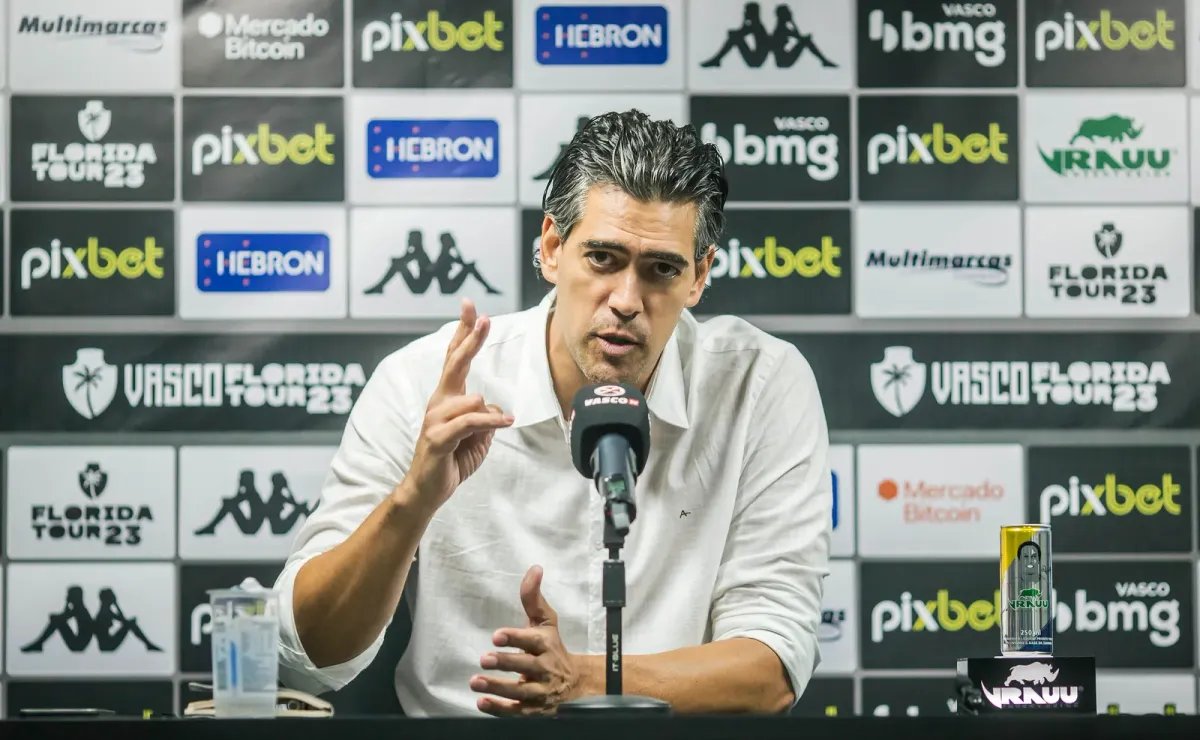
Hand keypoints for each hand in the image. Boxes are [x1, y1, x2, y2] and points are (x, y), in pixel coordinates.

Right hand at [398, 299, 513, 511]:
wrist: (427, 490)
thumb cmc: (452, 459)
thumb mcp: (478, 437)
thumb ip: (486, 418)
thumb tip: (494, 407)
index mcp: (447, 398)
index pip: (454, 358)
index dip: (463, 333)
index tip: (471, 308)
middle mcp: (438, 402)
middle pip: (455, 363)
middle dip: (470, 339)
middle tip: (483, 317)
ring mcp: (436, 419)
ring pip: (471, 399)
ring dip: (489, 415)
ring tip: (500, 425)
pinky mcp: (438, 437)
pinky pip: (471, 421)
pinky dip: (491, 422)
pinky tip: (506, 423)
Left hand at [470, 565, 589, 715]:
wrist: (575, 683)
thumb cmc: (553, 648)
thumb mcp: (545, 622)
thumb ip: (534, 598)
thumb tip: (534, 568)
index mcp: (546, 645)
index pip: (532, 641)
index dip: (515, 638)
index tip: (497, 636)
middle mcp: (545, 668)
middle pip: (526, 665)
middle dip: (505, 662)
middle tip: (484, 659)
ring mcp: (540, 691)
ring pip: (520, 691)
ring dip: (497, 687)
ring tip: (475, 681)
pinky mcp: (534, 709)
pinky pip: (517, 711)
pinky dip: (500, 708)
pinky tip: (482, 702)